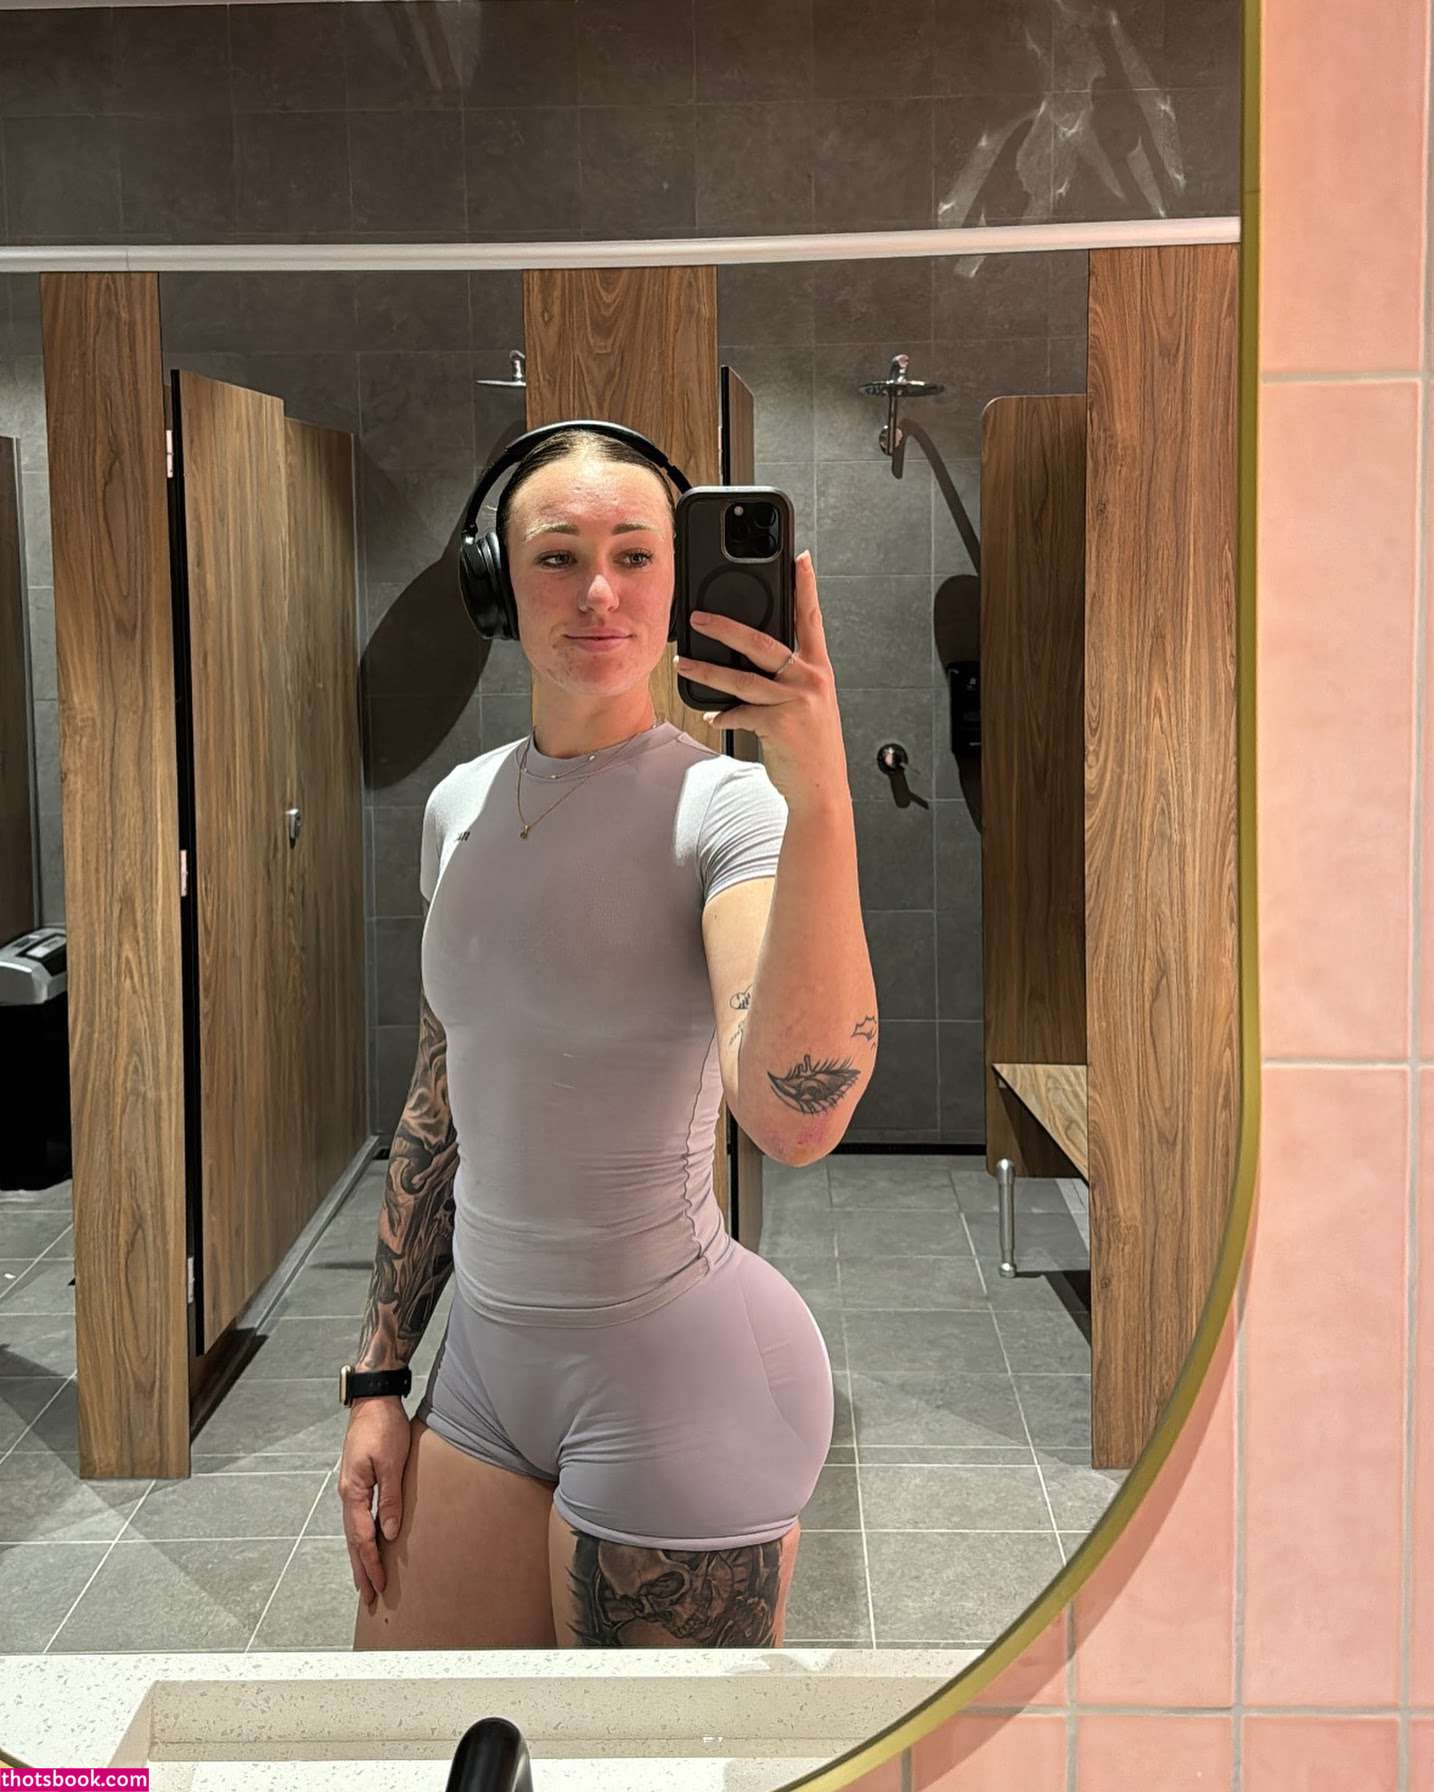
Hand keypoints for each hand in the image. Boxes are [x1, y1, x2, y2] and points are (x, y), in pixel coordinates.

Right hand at [338, 1397, 412, 1606]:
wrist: (373, 1399)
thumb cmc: (384, 1426)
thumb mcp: (392, 1462)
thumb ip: (390, 1498)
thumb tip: (389, 1533)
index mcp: (353, 1492)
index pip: (362, 1538)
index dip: (372, 1564)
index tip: (380, 1587)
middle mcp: (347, 1495)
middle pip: (352, 1542)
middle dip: (362, 1571)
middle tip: (370, 1599)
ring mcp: (350, 1489)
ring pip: (353, 1532)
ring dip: (360, 1558)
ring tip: (366, 1582)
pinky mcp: (357, 1482)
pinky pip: (357, 1519)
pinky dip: (361, 1538)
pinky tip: (367, 1545)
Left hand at [675, 549, 849, 817]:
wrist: (821, 790)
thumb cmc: (811, 747)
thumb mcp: (809, 705)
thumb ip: (790, 678)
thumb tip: (751, 659)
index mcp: (818, 669)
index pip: (811, 618)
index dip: (806, 587)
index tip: (800, 558)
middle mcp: (810, 680)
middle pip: (762, 642)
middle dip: (725, 626)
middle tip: (698, 616)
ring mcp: (795, 702)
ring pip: (741, 679)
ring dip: (707, 670)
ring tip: (683, 662)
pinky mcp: (779, 725)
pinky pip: (739, 713)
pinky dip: (722, 715)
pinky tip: (712, 716)